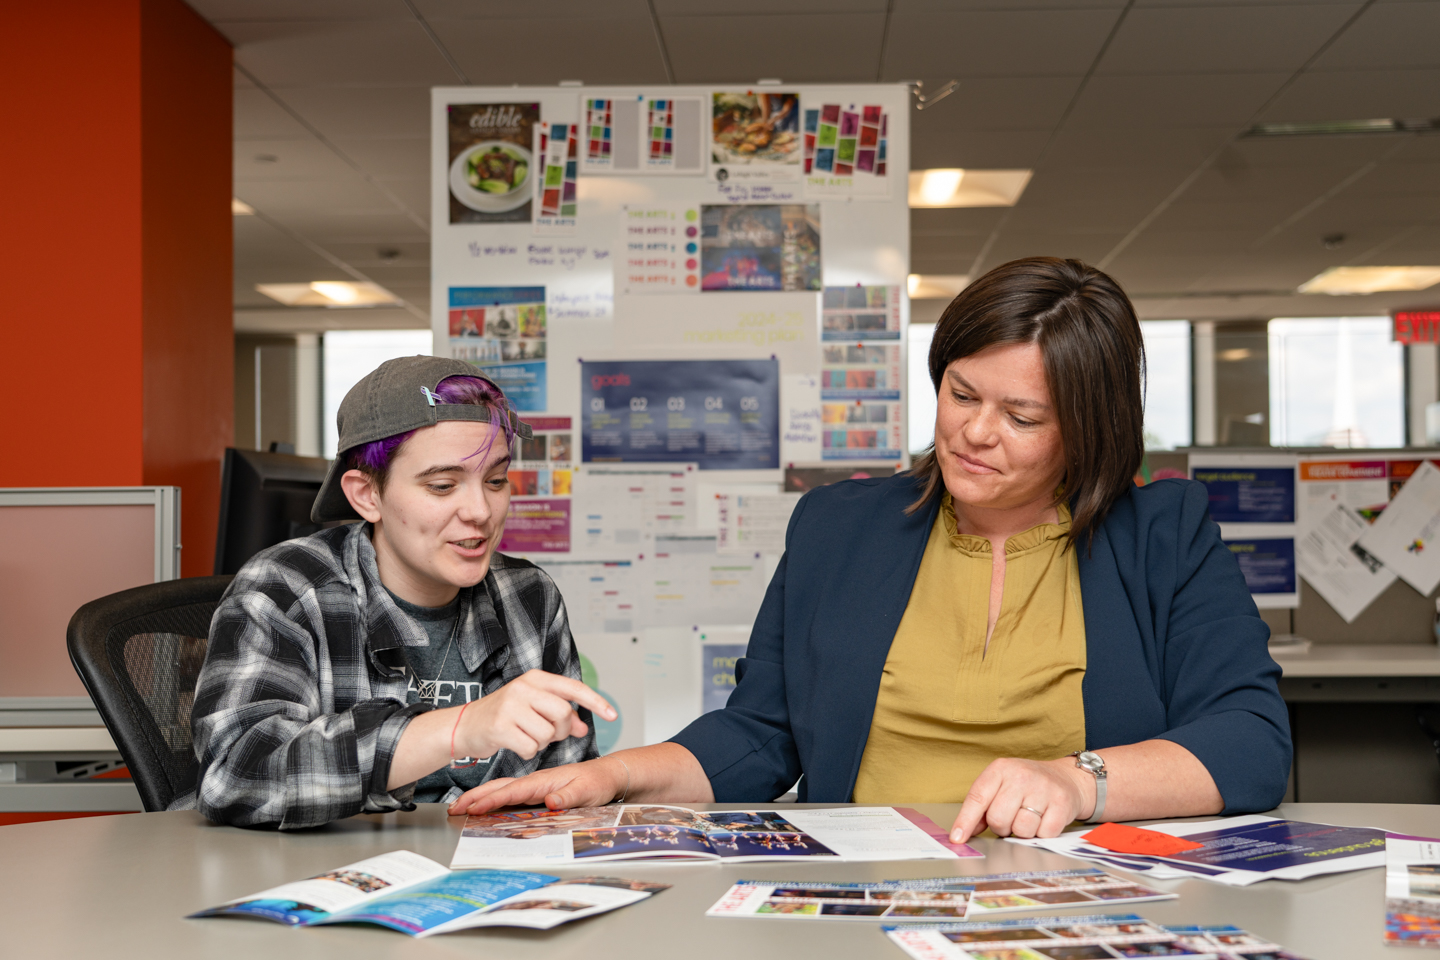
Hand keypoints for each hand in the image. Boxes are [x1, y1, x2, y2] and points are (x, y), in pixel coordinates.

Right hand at [448, 756, 626, 816]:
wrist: (608, 774)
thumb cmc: (599, 781)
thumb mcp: (588, 791)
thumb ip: (569, 796)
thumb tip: (551, 802)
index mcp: (544, 780)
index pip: (513, 791)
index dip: (492, 800)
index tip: (473, 807)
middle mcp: (537, 783)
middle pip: (501, 789)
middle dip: (476, 798)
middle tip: (454, 808)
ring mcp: (536, 787)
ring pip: (503, 791)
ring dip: (481, 798)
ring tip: (461, 807)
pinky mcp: (538, 793)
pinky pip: (512, 797)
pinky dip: (494, 800)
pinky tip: (485, 808)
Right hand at [456, 670, 614, 762]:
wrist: (465, 726)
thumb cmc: (504, 716)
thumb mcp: (533, 708)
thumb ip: (560, 715)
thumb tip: (583, 727)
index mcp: (535, 678)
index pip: (573, 688)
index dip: (595, 701)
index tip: (613, 715)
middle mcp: (523, 688)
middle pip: (563, 713)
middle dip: (561, 729)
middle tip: (549, 733)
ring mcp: (510, 707)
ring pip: (547, 733)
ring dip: (542, 742)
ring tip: (527, 736)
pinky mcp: (500, 727)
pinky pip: (530, 747)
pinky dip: (528, 751)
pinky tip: (516, 744)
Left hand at [949, 757, 1093, 842]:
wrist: (1066, 778)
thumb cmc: (1027, 786)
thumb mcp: (1001, 786)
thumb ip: (981, 807)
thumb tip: (963, 832)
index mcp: (1000, 769)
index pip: (977, 797)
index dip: (965, 821)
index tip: (957, 838)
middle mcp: (1021, 775)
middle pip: (998, 818)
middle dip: (1002, 827)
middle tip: (1011, 819)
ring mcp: (1043, 788)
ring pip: (1021, 829)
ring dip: (1023, 831)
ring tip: (1029, 817)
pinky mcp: (1062, 803)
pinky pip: (1043, 834)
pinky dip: (1042, 833)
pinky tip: (1045, 818)